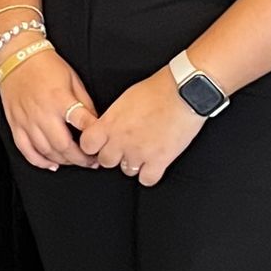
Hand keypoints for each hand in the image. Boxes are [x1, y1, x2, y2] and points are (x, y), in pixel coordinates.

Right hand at [0, 48, 97, 172]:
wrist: (18, 57)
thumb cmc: (46, 66)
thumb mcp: (73, 79)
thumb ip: (85, 103)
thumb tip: (95, 124)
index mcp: (60, 99)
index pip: (83, 124)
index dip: (95, 139)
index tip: (102, 144)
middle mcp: (43, 113)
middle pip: (64, 147)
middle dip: (81, 159)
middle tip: (91, 161)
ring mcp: (27, 121)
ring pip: (47, 152)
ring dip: (64, 161)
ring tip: (75, 160)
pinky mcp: (16, 124)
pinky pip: (26, 150)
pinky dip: (39, 161)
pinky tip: (51, 164)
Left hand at [76, 68, 204, 186]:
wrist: (183, 93)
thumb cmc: (156, 90)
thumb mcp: (124, 99)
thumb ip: (112, 118)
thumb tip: (108, 127)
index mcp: (110, 123)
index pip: (87, 145)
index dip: (93, 146)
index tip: (99, 144)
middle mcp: (121, 140)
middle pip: (105, 161)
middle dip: (113, 155)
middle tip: (124, 148)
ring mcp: (139, 152)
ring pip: (126, 171)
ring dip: (133, 164)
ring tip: (143, 152)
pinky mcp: (159, 160)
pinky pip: (147, 180)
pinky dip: (149, 175)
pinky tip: (154, 164)